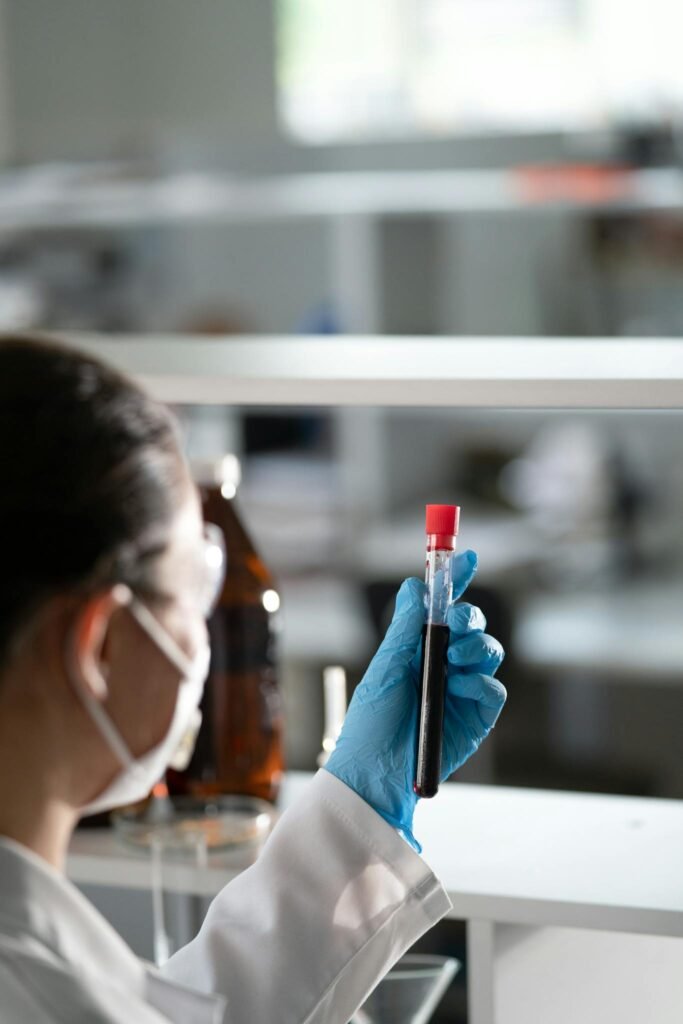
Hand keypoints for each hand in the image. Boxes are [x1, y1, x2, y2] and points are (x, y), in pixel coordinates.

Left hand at [324, 550, 505, 850]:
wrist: (377, 774)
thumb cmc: (371, 723)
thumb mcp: (385, 668)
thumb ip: (404, 627)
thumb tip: (413, 584)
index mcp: (416, 649)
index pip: (441, 608)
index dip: (456, 581)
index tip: (467, 557)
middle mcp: (442, 665)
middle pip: (471, 625)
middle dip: (469, 617)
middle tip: (456, 626)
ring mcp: (462, 690)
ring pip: (487, 651)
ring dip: (475, 648)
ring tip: (453, 664)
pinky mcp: (477, 717)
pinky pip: (494, 688)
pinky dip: (481, 682)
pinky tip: (460, 688)